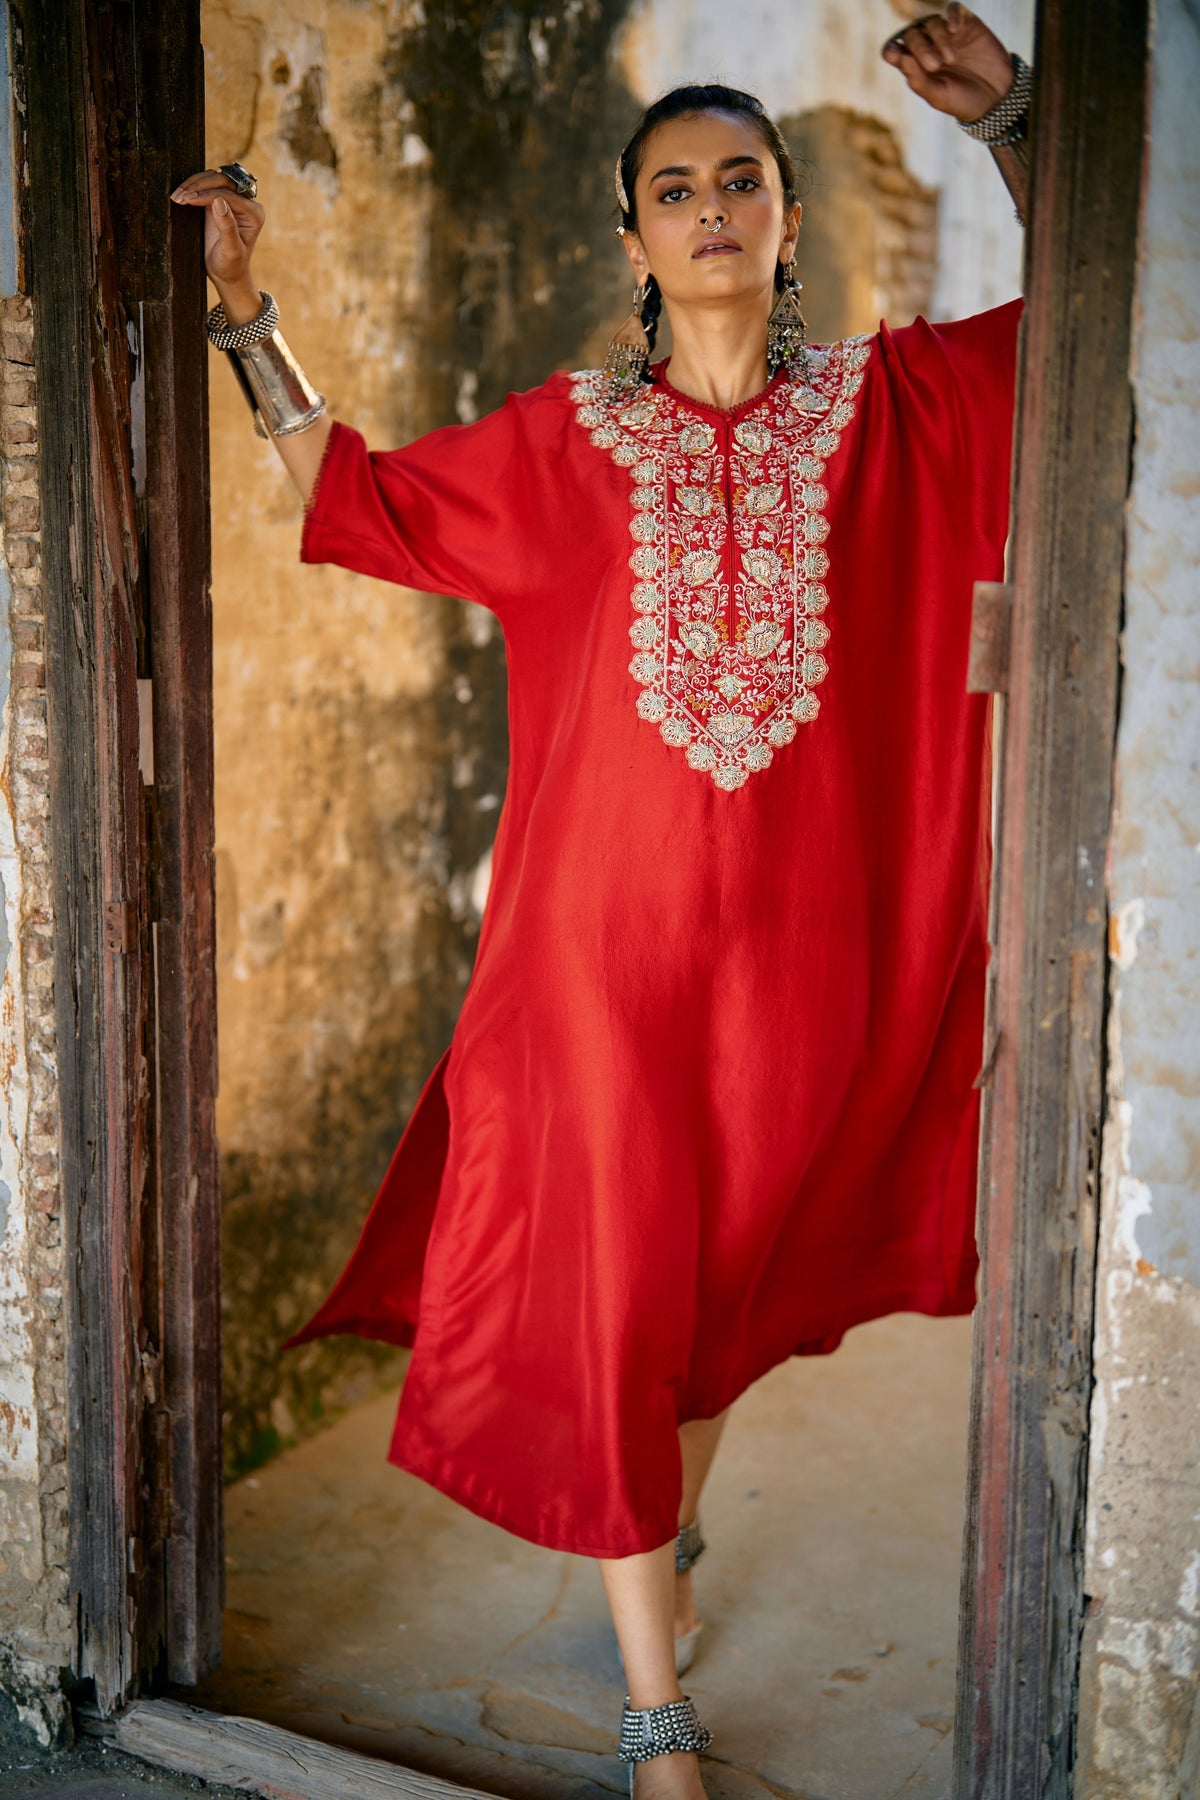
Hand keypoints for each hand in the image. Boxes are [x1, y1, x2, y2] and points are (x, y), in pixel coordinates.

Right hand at [170, 169, 264, 320]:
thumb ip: (227, 227)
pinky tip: (180, 195)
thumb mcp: (231, 250)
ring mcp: (232, 199)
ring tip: (176, 196)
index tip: (188, 199)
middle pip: (222, 180)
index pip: (229, 194)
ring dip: (193, 184)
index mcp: (254, 213)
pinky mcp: (218, 201)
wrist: (226, 273)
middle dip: (199, 185)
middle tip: (180, 196)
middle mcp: (246, 203)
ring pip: (213, 179)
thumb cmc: (231, 266)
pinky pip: (206, 186)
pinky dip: (192, 188)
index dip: (207, 194)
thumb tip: (218, 201)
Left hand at [881, 4, 1014, 123]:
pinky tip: (955, 30)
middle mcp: (928, 47)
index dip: (891, 50)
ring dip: (938, 38)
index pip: (894, 50)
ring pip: (932, 22)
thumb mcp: (939, 97)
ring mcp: (947, 34)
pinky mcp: (966, 24)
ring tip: (951, 59)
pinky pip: (954, 10)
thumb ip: (919, 80)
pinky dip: (952, 16)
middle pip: (912, 34)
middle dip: (920, 48)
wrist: (996, 96)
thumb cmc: (963, 100)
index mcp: (915, 66)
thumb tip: (902, 57)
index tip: (896, 55)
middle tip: (935, 65)